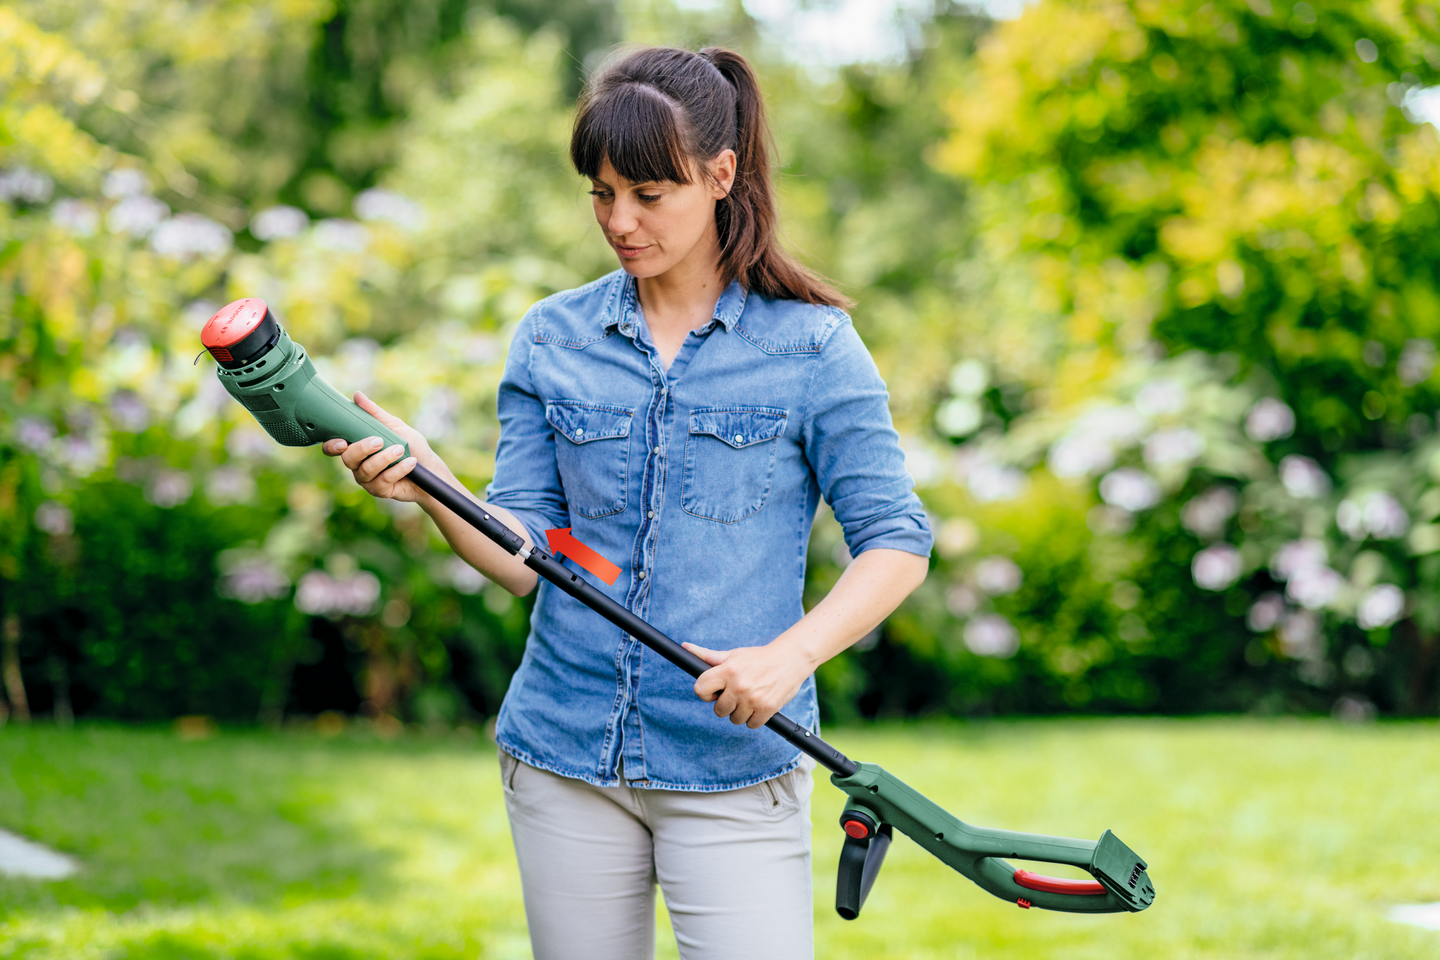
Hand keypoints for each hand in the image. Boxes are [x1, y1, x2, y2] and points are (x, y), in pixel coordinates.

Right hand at [321, 392, 442, 502]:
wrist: (431, 468)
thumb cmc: (411, 446)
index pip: (334, 448)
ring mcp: (368, 479)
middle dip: (362, 449)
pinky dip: (397, 470)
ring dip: (385, 458)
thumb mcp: (394, 426)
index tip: (343, 441)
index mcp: (357, 448)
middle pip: (348, 459)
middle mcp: (358, 464)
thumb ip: (375, 413)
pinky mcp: (380, 491)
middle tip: (380, 440)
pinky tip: (410, 463)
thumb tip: (357, 396)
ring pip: (365, 471)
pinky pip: (382, 481)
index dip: (332, 446)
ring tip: (401, 449)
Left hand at [683, 641, 814, 728]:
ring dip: (741, 712)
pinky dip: (754, 718)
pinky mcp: (767, 710)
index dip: (705, 692)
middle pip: (718, 710)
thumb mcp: (733, 655)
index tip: (715, 691)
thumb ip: (708, 656)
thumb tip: (686, 647)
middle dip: (726, 704)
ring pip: (735, 719)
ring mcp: (753, 699)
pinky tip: (759, 704)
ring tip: (749, 697)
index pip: (700, 689)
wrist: (790, 659)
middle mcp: (739, 686)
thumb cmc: (758, 658)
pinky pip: (751, 725)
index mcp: (728, 671)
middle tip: (736, 693)